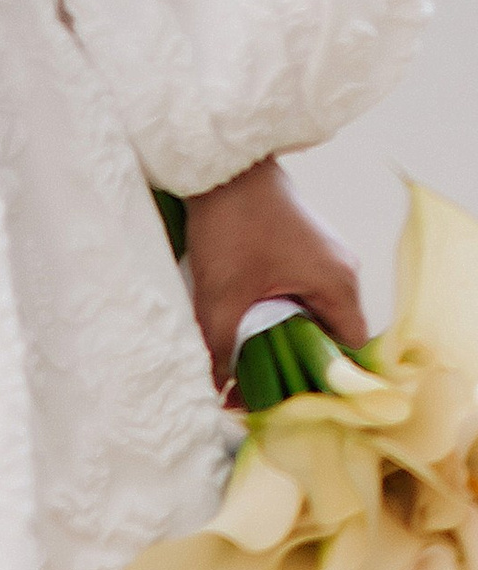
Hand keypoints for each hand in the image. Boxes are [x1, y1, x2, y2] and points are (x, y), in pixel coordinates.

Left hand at [181, 160, 369, 389]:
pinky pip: (301, 294)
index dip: (322, 381)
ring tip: (251, 368)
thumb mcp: (221, 301)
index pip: (348, 349)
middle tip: (264, 393)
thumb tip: (221, 392)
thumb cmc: (230, 227)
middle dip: (297, 365)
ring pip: (312, 315)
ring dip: (284, 341)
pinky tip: (248, 332)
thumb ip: (223, 351)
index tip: (292, 403)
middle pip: (330, 335)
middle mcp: (342, 270)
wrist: (222, 166)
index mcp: (338, 284)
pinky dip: (279, 316)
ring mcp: (325, 257)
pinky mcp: (304, 249)